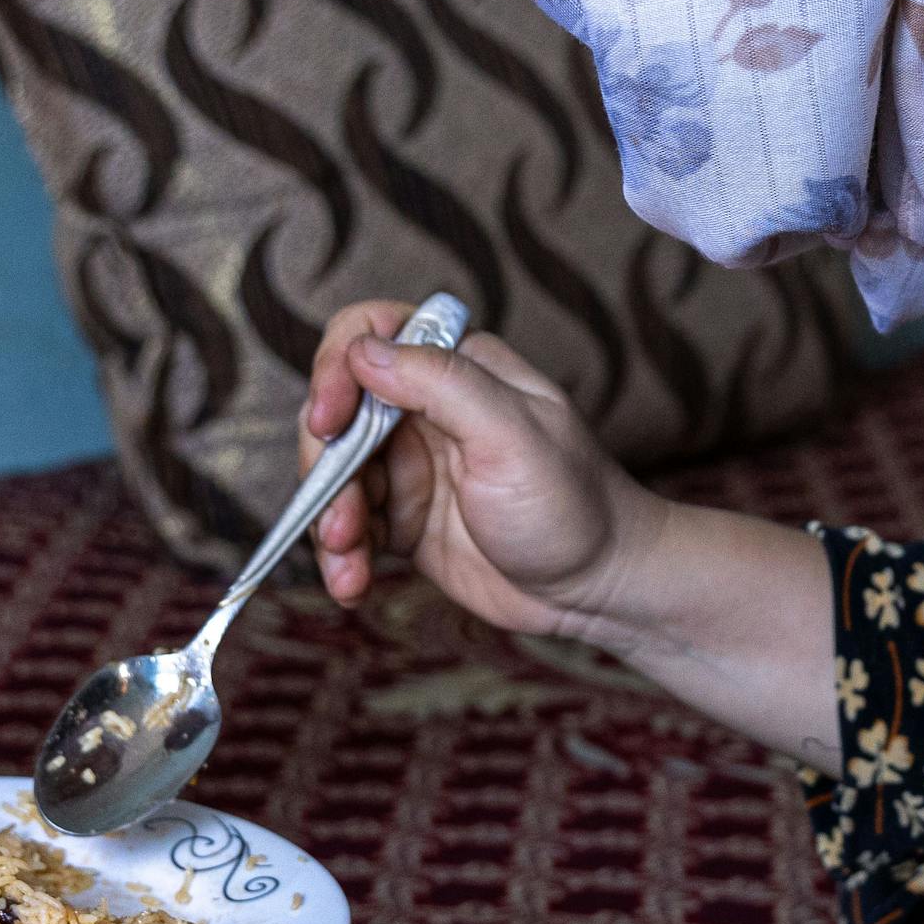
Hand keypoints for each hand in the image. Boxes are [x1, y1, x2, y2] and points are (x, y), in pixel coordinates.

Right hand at [300, 300, 667, 642]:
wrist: (598, 589)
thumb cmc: (573, 504)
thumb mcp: (512, 435)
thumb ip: (441, 383)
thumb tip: (365, 350)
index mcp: (457, 368)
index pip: (369, 334)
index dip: (336, 369)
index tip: (329, 419)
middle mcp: (426, 409)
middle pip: (336, 411)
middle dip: (325, 465)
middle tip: (338, 519)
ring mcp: (410, 465)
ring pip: (334, 474)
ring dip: (328, 518)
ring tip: (347, 562)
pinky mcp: (404, 519)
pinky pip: (348, 526)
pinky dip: (340, 555)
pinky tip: (352, 584)